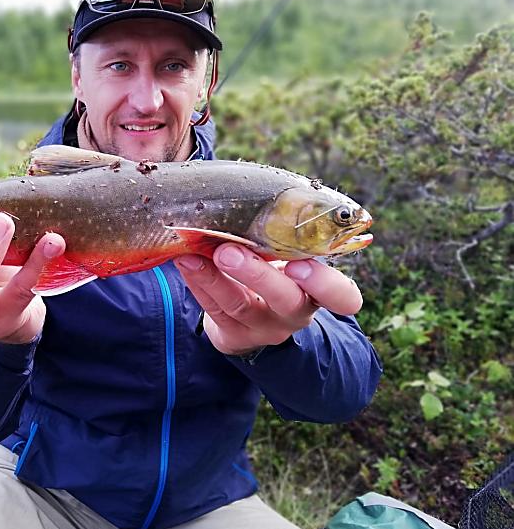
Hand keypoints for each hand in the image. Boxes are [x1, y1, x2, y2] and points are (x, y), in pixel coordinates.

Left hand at [175, 244, 362, 356]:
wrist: (249, 317)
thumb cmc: (275, 269)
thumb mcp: (288, 255)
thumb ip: (284, 234)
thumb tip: (254, 193)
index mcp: (317, 290)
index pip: (342, 297)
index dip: (325, 284)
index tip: (301, 263)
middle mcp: (294, 312)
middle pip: (285, 300)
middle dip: (258, 275)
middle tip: (230, 251)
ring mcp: (263, 327)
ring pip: (240, 305)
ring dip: (216, 277)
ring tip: (198, 251)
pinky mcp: (233, 335)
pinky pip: (214, 309)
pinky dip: (198, 282)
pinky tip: (186, 261)